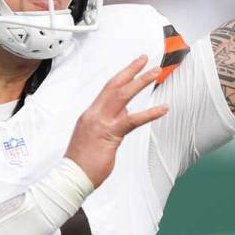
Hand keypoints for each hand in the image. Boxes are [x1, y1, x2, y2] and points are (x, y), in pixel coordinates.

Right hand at [65, 55, 167, 186]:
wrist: (71, 176)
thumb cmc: (82, 161)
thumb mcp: (93, 136)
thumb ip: (107, 123)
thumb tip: (123, 114)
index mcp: (90, 114)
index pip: (107, 89)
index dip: (121, 76)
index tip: (133, 66)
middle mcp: (94, 114)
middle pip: (114, 85)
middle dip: (130, 70)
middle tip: (144, 59)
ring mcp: (101, 122)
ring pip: (123, 95)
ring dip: (140, 82)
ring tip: (156, 73)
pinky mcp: (110, 134)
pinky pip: (132, 120)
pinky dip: (150, 113)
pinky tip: (162, 109)